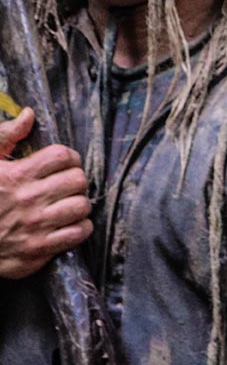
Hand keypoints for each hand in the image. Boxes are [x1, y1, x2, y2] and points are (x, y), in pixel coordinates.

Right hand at [0, 108, 92, 278]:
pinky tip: (69, 222)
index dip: (68, 157)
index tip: (64, 163)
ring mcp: (35, 226)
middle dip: (75, 179)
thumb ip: (5, 136)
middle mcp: (29, 200)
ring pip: (82, 206)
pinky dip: (80, 226)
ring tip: (67, 202)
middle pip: (78, 180)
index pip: (63, 156)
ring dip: (78, 203)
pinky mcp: (39, 249)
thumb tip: (29, 115)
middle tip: (66, 184)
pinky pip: (79, 233)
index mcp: (16, 176)